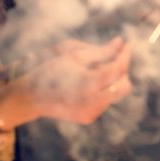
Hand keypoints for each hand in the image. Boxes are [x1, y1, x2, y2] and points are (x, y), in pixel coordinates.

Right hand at [10, 37, 131, 125]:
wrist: (32, 97)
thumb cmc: (52, 71)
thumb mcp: (75, 56)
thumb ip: (101, 51)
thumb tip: (121, 42)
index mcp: (89, 84)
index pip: (118, 69)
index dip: (125, 55)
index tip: (127, 44)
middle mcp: (93, 102)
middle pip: (124, 86)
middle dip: (122, 71)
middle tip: (113, 58)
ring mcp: (91, 113)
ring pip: (115, 94)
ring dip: (111, 80)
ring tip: (94, 70)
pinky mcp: (88, 118)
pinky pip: (105, 102)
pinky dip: (103, 90)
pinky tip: (88, 83)